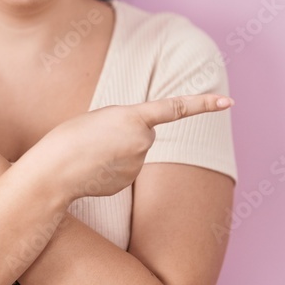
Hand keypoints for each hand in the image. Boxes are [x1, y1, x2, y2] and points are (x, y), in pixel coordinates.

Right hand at [29, 94, 234, 200]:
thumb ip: (126, 124)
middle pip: (145, 132)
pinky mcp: (128, 181)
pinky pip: (125, 169)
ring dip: (117, 150)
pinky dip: (111, 167)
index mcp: (134, 116)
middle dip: (128, 132)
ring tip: (92, 151)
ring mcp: (137, 164)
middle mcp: (142, 140)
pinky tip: (93, 167)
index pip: (176, 107)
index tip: (228, 102)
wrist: (56, 170)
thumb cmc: (70, 137)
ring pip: (134, 152)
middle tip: (98, 134)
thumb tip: (139, 147)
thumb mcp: (100, 117)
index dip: (204, 104)